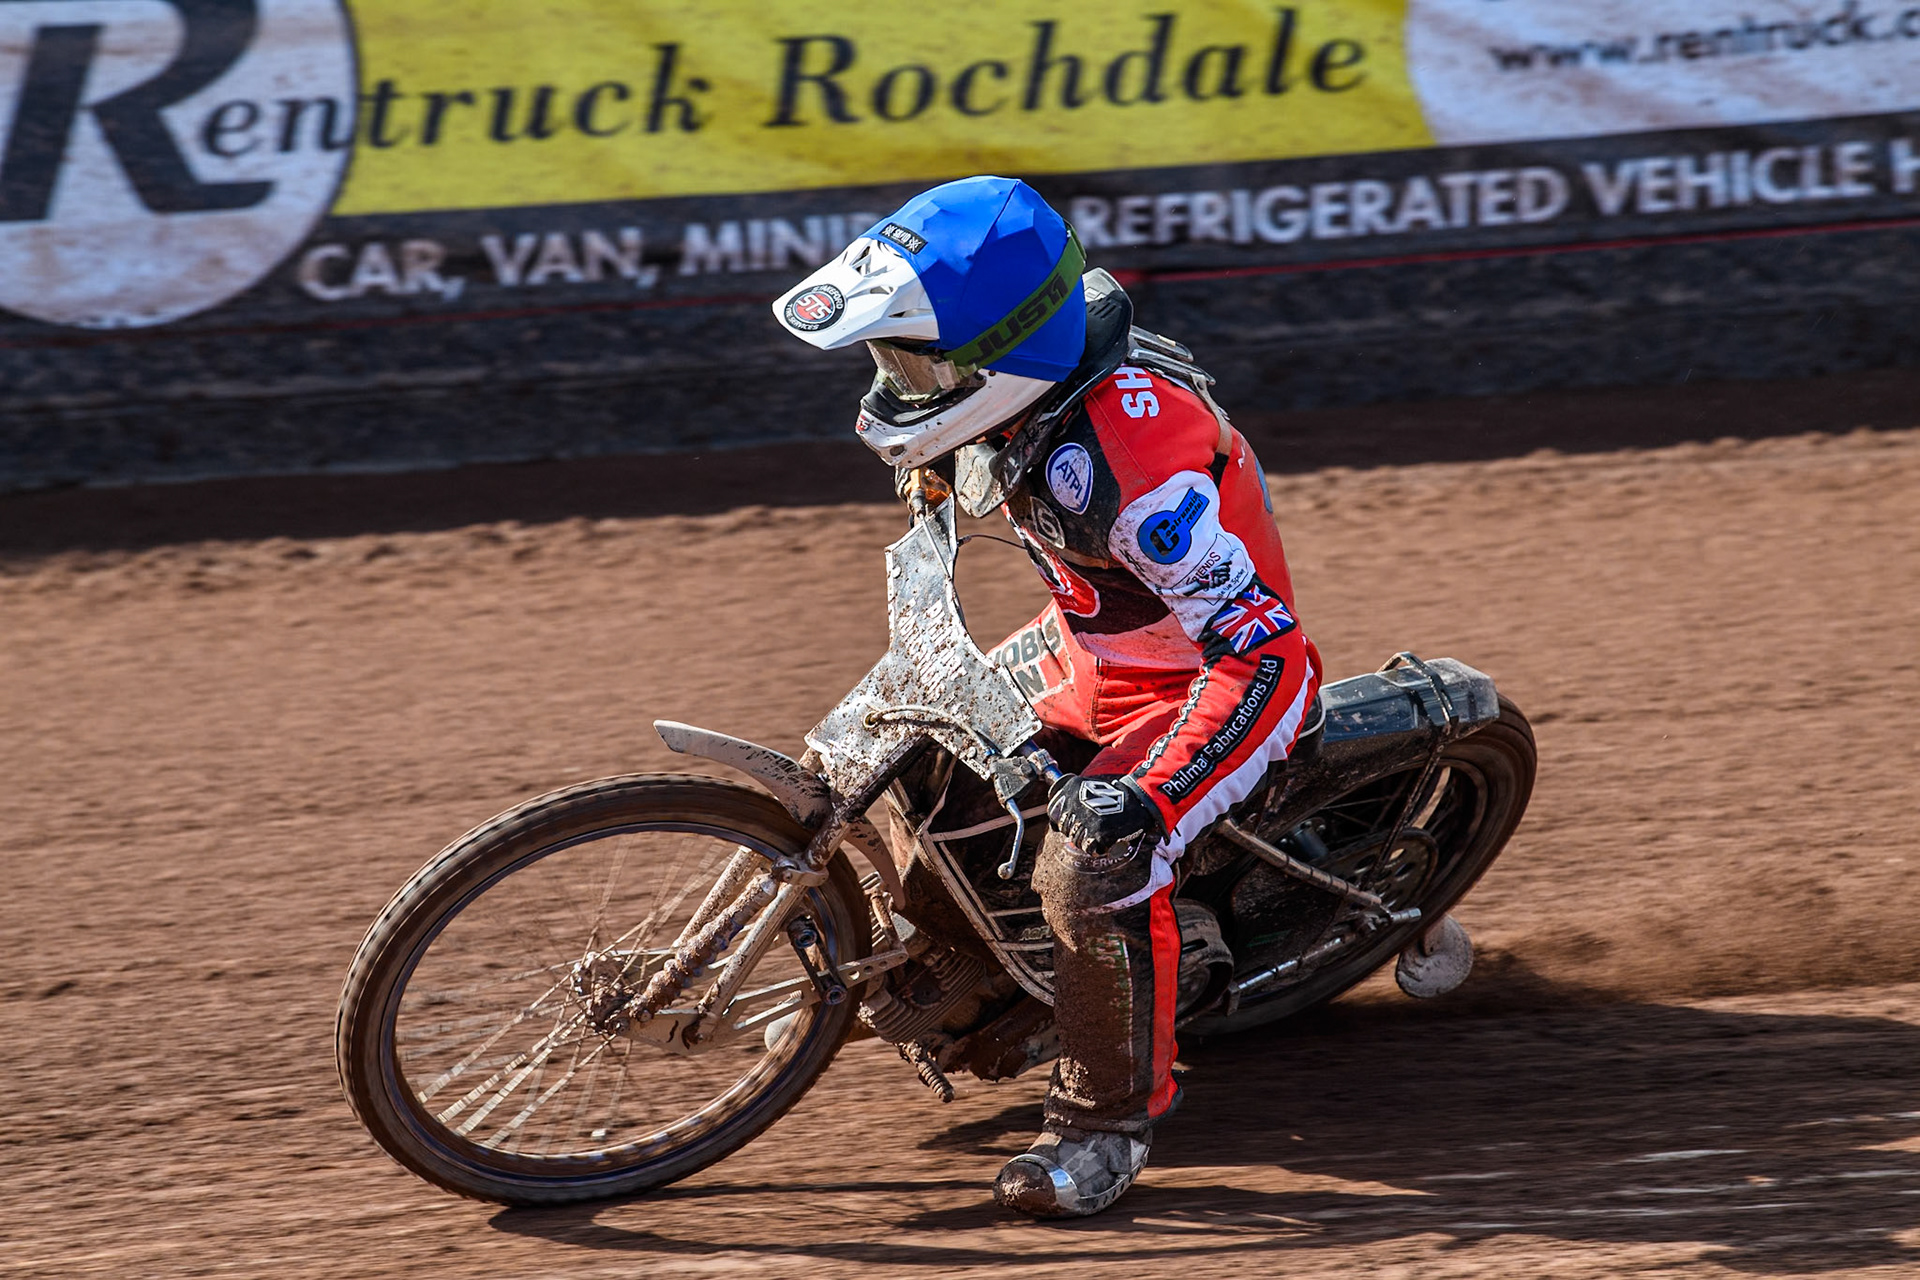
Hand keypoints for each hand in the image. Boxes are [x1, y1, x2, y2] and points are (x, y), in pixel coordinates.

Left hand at [1047, 773, 1163, 855]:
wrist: (1139, 801)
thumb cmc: (1116, 796)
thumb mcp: (1089, 787)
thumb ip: (1070, 799)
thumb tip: (1054, 822)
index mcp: (1070, 789)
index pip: (1053, 815)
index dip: (1064, 822)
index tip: (1074, 822)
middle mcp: (1073, 804)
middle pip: (1066, 830)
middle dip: (1079, 831)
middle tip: (1096, 825)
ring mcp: (1084, 820)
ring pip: (1077, 840)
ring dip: (1090, 840)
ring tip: (1105, 830)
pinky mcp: (1096, 834)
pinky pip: (1090, 849)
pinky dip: (1099, 847)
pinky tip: (1108, 838)